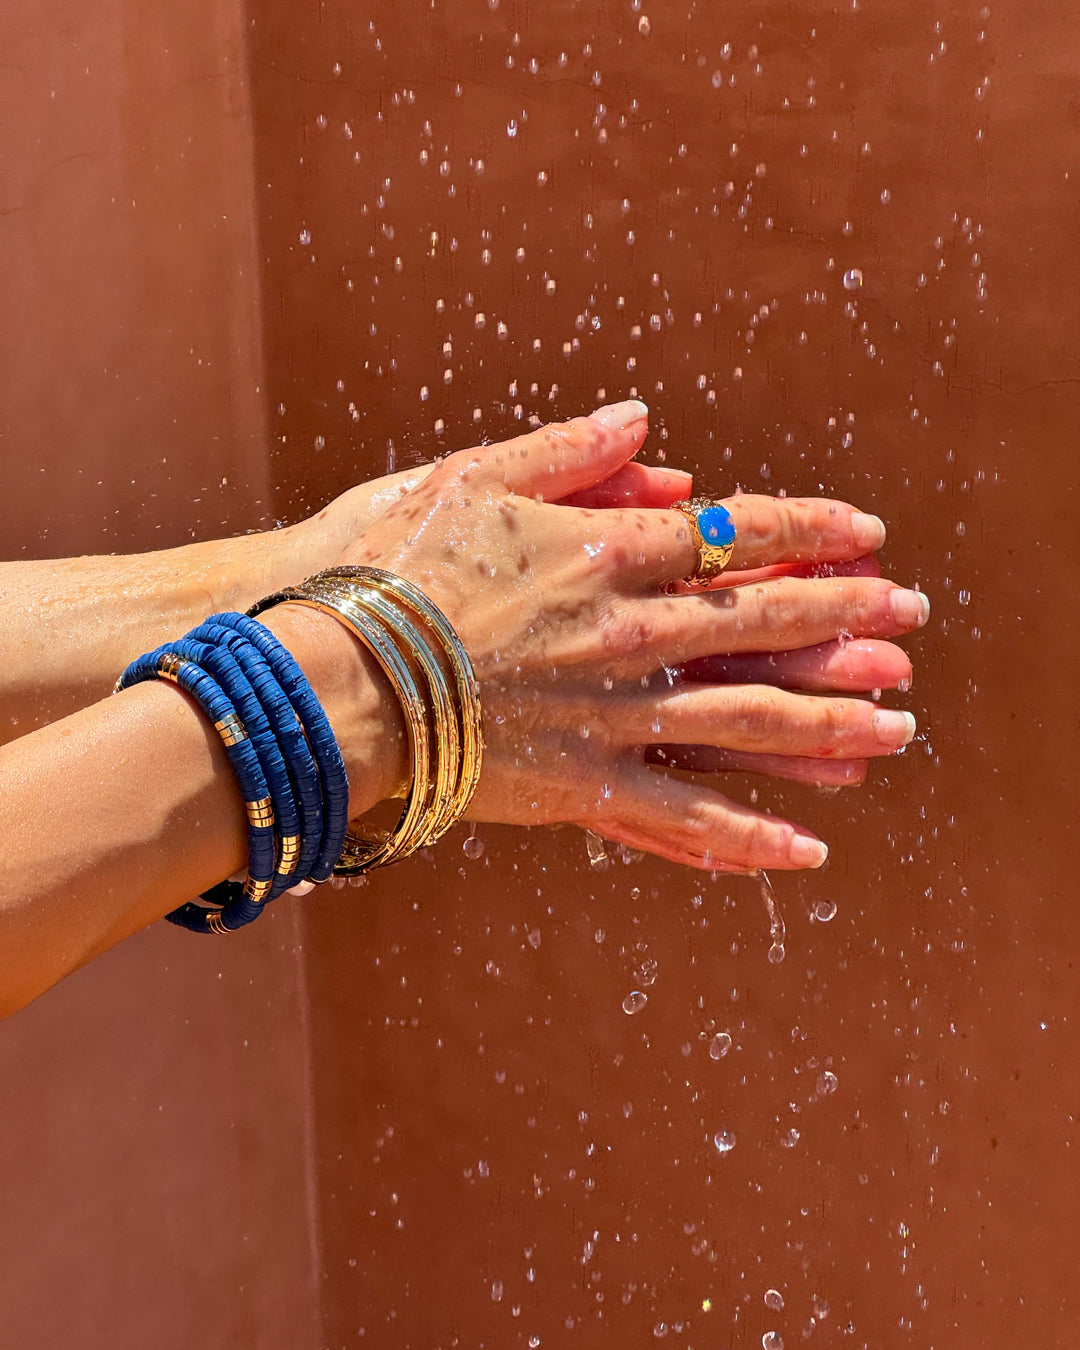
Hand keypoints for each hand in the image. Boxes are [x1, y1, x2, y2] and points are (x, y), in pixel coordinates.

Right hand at [330, 402, 927, 872]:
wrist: (326, 672)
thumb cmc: (383, 567)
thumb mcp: (467, 480)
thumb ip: (566, 453)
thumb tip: (646, 421)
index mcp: (603, 552)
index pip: (733, 533)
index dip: (808, 530)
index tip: (867, 532)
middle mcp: (625, 631)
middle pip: (762, 621)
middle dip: (845, 616)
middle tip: (912, 618)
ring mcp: (609, 713)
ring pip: (745, 721)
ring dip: (828, 724)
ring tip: (898, 729)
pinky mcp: (578, 785)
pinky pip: (678, 816)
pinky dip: (744, 836)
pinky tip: (805, 851)